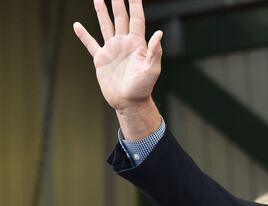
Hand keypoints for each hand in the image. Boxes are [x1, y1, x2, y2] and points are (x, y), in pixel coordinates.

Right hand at [73, 0, 162, 136]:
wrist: (129, 102)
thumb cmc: (143, 88)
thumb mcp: (152, 70)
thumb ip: (155, 52)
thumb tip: (159, 34)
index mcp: (137, 44)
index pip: (136, 19)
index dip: (135, 5)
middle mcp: (124, 43)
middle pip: (120, 18)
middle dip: (118, 3)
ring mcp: (112, 50)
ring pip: (106, 26)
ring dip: (102, 12)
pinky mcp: (101, 60)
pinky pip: (90, 44)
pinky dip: (83, 35)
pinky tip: (77, 25)